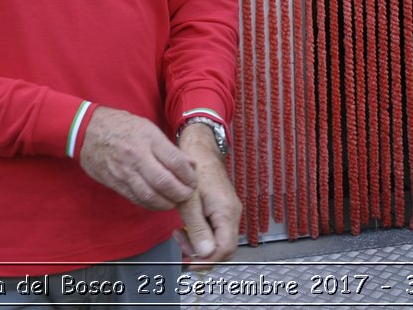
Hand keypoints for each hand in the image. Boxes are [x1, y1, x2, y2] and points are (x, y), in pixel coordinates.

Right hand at [77, 106, 197, 210]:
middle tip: (188, 195)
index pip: (175, 162)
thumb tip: (189, 165)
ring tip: (174, 202)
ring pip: (150, 195)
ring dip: (166, 203)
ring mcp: (124, 171)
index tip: (193, 181)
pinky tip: (158, 203)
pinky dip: (150, 204)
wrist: (87, 130)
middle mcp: (137, 156)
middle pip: (164, 182)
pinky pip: (136, 199)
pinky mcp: (115, 183)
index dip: (189, 175)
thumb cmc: (122, 126)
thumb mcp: (148, 128)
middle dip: (180, 193)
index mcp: (148, 139)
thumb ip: (168, 148)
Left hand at [173, 125, 241, 265]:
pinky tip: (187, 226)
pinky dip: (200, 233)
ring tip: (180, 234)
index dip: (208, 260)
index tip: (190, 263)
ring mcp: (229, 210)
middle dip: (202, 253)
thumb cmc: (195, 170)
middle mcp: (232, 213)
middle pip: (223, 247)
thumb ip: (198, 229)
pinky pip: (215, 229)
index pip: (225, 249)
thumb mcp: (190, 202)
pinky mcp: (222, 207)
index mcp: (227, 213)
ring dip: (199, 243)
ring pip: (218, 239)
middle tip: (182, 248)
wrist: (200, 148)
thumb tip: (205, 254)